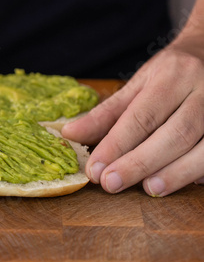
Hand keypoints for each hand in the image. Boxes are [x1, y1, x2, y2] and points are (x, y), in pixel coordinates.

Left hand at [62, 41, 203, 196]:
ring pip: (203, 147)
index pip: (141, 116)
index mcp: (172, 75)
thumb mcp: (138, 83)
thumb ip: (106, 113)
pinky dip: (198, 172)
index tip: (95, 169)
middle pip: (173, 134)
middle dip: (140, 162)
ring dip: (174, 173)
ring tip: (147, 189)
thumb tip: (70, 133)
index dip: (116, 145)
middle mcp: (203, 90)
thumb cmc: (171, 72)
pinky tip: (179, 183)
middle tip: (111, 183)